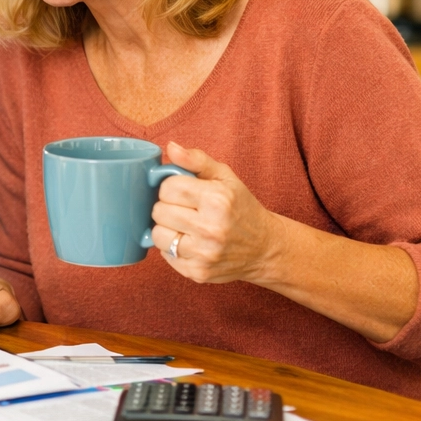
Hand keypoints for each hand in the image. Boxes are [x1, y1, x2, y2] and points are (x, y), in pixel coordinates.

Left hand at [148, 141, 285, 285]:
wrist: (264, 248)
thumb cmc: (241, 208)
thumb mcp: (225, 177)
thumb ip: (196, 160)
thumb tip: (171, 147)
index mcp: (217, 200)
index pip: (168, 187)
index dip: (170, 187)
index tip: (182, 191)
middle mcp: (211, 229)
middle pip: (159, 211)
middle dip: (167, 206)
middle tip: (183, 208)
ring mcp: (204, 254)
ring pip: (157, 235)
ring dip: (166, 228)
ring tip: (183, 225)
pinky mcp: (197, 273)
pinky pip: (165, 255)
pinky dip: (172, 247)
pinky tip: (189, 242)